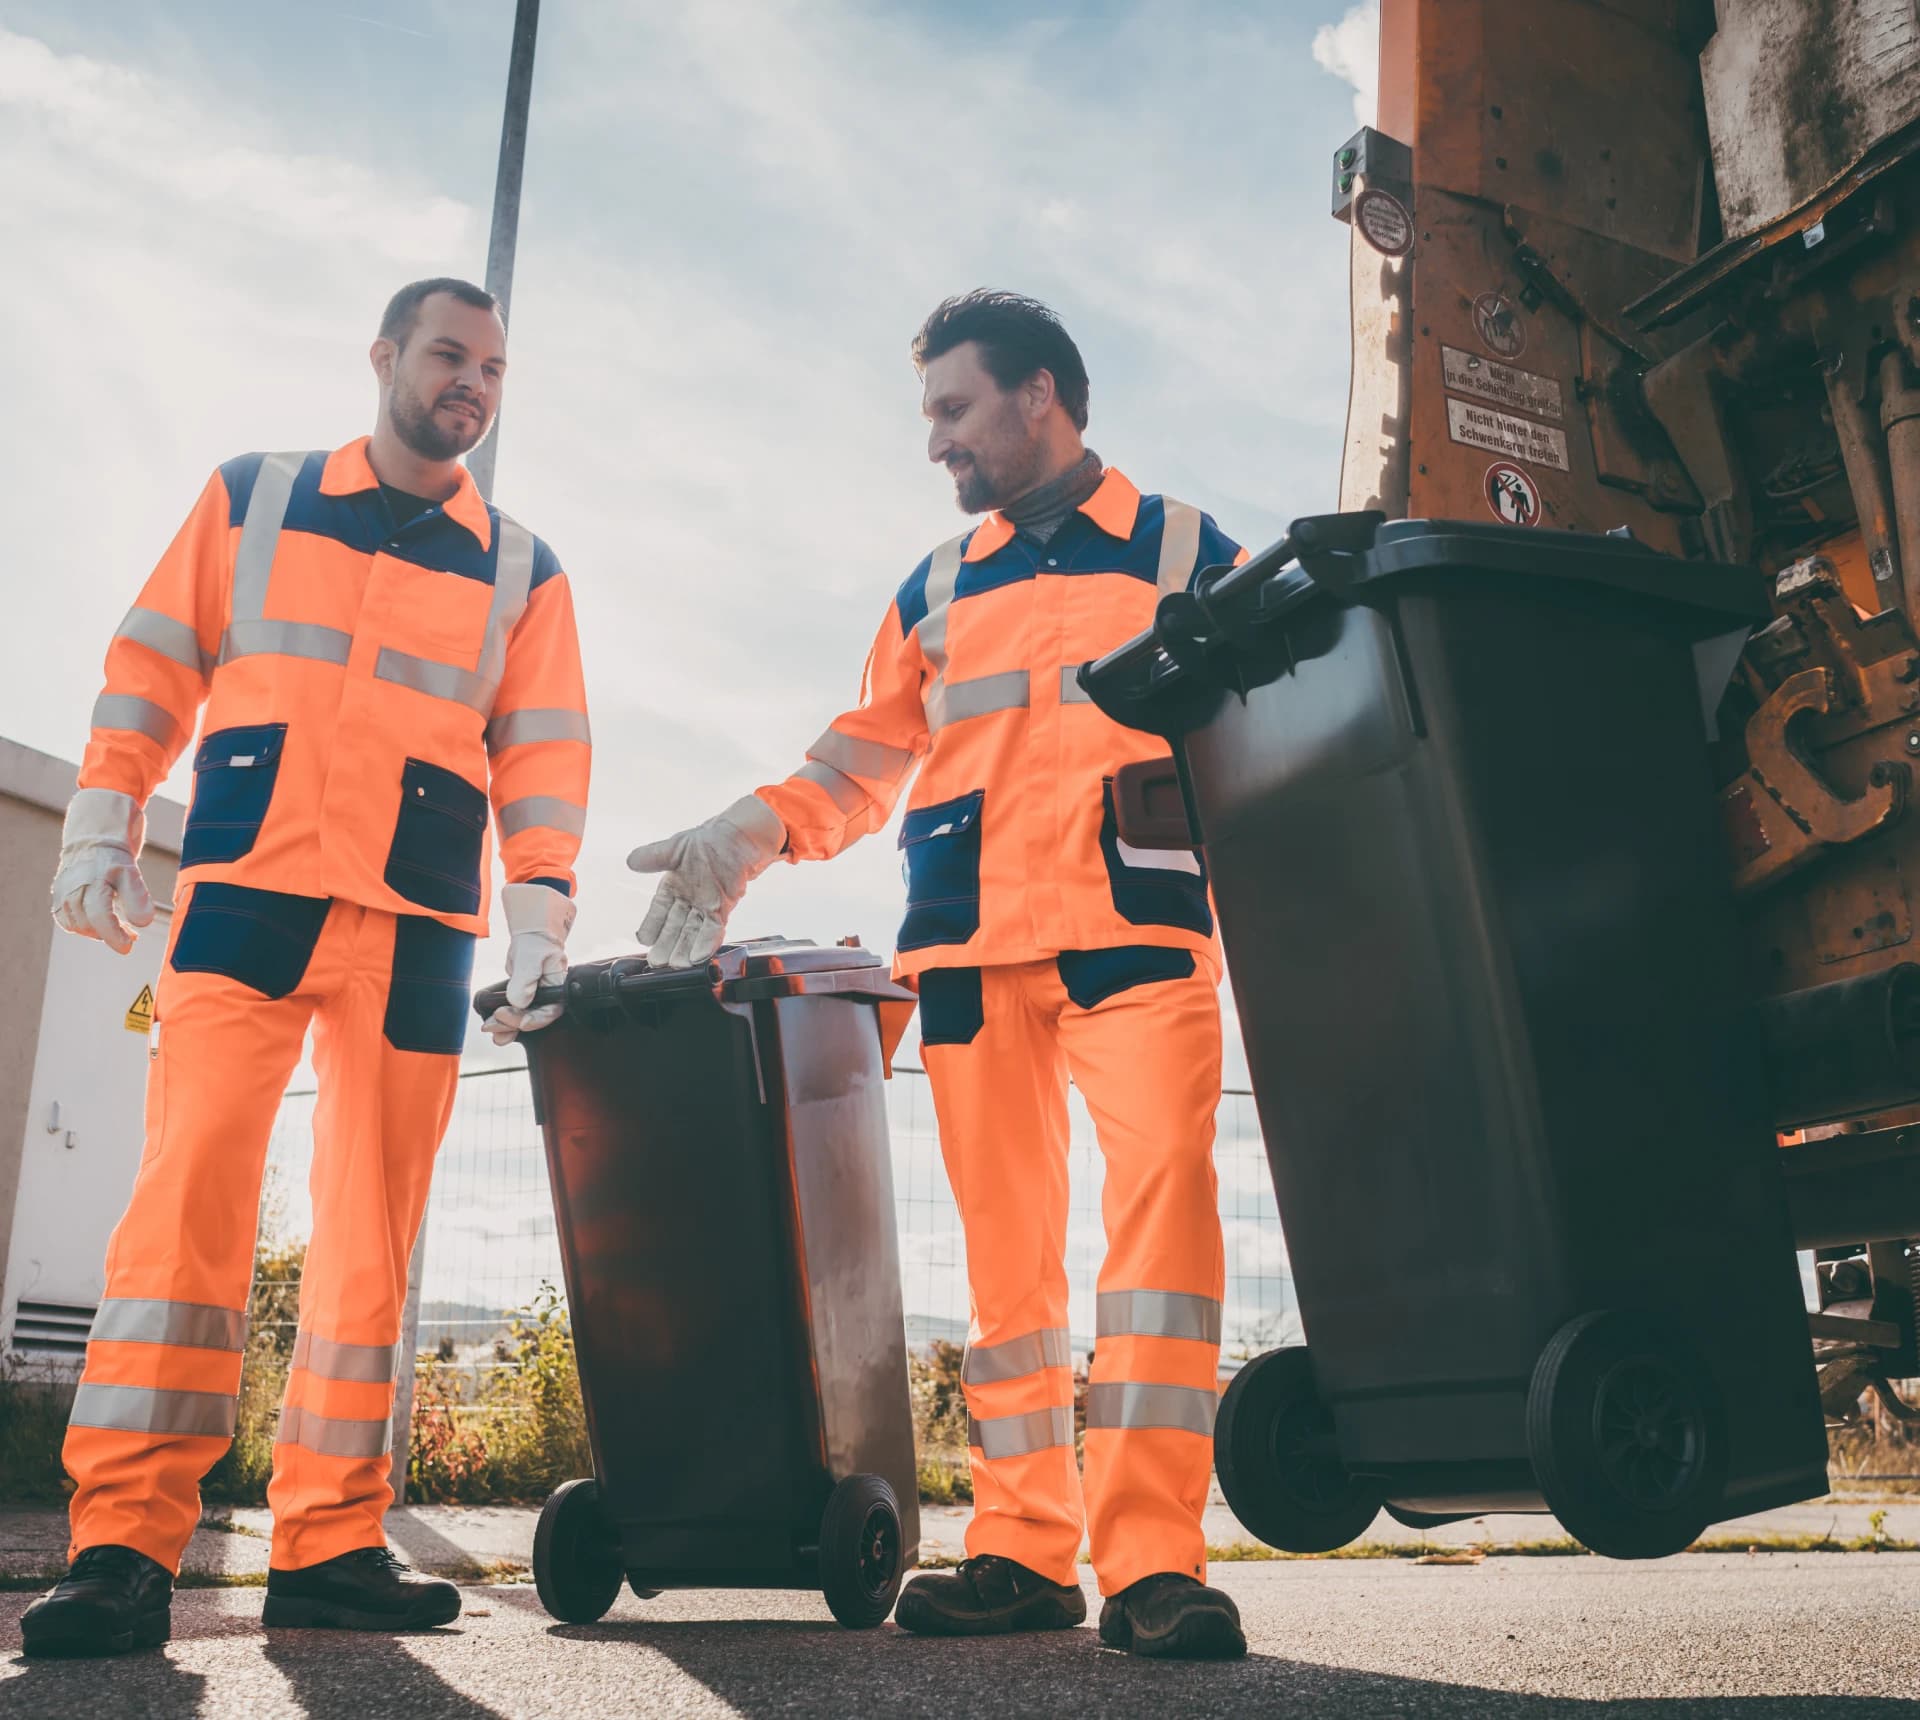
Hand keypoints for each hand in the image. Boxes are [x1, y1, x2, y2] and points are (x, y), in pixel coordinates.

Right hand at [51, 788, 155, 955]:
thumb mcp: (131, 873)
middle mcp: (72, 890)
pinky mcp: (58, 898)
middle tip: (131, 936)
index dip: (114, 935)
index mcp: (93, 882)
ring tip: (120, 929)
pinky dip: (84, 927)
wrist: (92, 840)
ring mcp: (62, 895)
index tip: (129, 946)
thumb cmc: (115, 857)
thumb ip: (137, 898)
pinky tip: (101, 924)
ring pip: (77, 926)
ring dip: (98, 933)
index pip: (100, 917)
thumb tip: (142, 923)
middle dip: (111, 935)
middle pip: (89, 925)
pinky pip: (67, 921)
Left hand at [483, 883, 575, 1044]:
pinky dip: (502, 1021)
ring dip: (505, 1027)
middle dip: (513, 1024)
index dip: (535, 1020)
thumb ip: (526, 979)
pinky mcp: (521, 999)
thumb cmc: (538, 943)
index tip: (522, 1022)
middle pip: (532, 1019)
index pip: (549, 1011)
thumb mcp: (532, 957)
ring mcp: (534, 1000)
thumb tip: (519, 1001)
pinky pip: (512, 1014)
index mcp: (557, 990)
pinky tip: (490, 1025)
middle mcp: (547, 998)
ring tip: (489, 1028)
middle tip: (495, 1023)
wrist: (530, 937)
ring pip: (521, 1020)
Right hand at [627, 794, 785, 968]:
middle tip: (658, 962)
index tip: (643, 940)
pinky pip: (714, 929)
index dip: (651, 925)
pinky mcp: (724, 909)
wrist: (737, 839)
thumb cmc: (707, 841)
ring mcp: (706, 907)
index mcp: (672, 887)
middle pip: (674, 927)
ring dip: (685, 950)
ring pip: (693, 932)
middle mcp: (688, 901)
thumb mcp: (675, 848)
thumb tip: (630, 861)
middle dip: (666, 945)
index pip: (658, 911)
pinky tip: (699, 956)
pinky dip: (707, 943)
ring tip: (677, 966)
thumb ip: (654, 856)